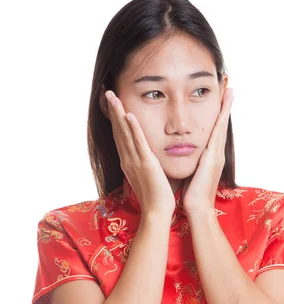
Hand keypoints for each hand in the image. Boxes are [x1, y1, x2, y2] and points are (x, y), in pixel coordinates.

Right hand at [105, 90, 175, 216]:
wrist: (156, 211)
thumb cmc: (155, 195)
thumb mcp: (147, 174)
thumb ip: (145, 162)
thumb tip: (147, 155)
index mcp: (128, 161)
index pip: (120, 135)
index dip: (115, 118)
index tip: (112, 103)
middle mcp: (128, 159)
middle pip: (118, 130)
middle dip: (113, 110)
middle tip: (107, 92)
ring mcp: (135, 161)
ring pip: (124, 133)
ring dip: (118, 113)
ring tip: (113, 96)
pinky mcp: (146, 164)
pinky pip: (138, 143)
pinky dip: (133, 128)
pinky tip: (129, 115)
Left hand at [181, 88, 233, 215]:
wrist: (198, 208)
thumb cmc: (192, 194)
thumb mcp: (192, 172)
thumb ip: (192, 162)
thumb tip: (185, 155)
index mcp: (211, 155)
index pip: (215, 129)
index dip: (218, 113)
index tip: (220, 97)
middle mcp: (216, 152)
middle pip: (221, 123)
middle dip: (225, 104)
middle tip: (229, 85)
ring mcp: (217, 153)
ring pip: (222, 124)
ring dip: (226, 106)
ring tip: (229, 89)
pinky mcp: (213, 156)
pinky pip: (217, 132)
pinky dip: (221, 118)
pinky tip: (223, 107)